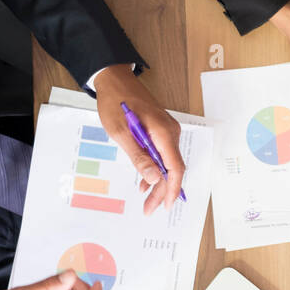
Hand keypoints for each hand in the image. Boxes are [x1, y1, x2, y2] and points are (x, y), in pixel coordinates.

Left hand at [92, 64, 183, 213]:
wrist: (114, 80)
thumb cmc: (116, 103)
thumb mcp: (122, 133)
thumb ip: (139, 157)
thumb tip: (154, 178)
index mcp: (163, 133)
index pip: (175, 167)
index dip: (172, 189)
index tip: (165, 205)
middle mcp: (170, 133)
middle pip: (172, 168)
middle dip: (162, 191)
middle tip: (149, 209)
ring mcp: (166, 131)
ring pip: (167, 163)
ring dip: (158, 182)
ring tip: (146, 200)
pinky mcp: (160, 131)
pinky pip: (161, 154)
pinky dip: (154, 169)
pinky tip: (144, 180)